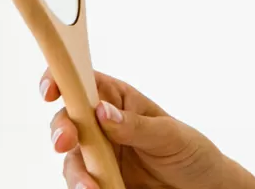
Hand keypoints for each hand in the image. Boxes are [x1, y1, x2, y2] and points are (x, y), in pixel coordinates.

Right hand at [42, 69, 254, 188]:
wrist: (202, 187)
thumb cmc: (190, 150)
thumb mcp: (169, 134)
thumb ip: (135, 125)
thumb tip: (102, 111)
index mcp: (119, 99)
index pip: (84, 81)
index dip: (62, 78)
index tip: (51, 90)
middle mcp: (103, 123)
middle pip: (68, 119)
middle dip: (61, 128)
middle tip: (66, 142)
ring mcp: (100, 152)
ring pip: (70, 156)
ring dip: (74, 170)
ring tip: (89, 186)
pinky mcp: (100, 179)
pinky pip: (81, 181)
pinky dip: (83, 187)